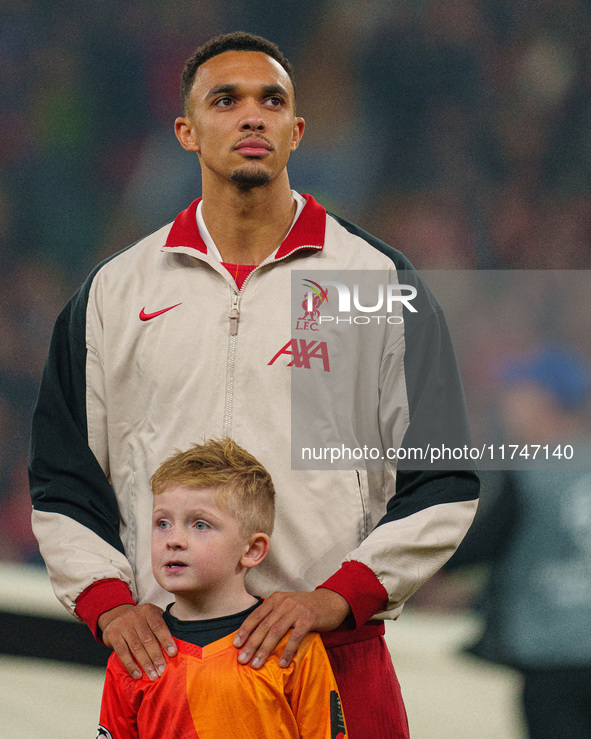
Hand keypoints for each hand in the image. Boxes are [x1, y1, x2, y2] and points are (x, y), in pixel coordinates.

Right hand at [99, 603, 176, 679]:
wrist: (116, 616)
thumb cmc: (141, 621)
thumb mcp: (152, 617)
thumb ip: (163, 627)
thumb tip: (175, 648)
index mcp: (149, 611)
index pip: (159, 626)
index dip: (166, 640)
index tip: (173, 654)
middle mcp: (136, 616)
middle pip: (148, 639)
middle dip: (157, 656)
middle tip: (163, 670)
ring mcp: (123, 625)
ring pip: (136, 647)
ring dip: (146, 663)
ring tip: (153, 675)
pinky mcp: (113, 634)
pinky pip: (122, 652)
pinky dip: (131, 665)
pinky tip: (137, 674)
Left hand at [233, 589, 349, 668]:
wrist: (330, 601)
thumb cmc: (305, 607)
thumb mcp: (286, 605)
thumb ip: (273, 615)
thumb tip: (254, 636)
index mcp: (275, 599)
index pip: (256, 615)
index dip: (245, 630)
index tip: (236, 645)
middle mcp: (284, 602)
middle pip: (264, 626)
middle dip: (251, 644)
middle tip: (242, 660)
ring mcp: (296, 610)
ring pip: (276, 632)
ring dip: (264, 650)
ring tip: (256, 664)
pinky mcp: (308, 619)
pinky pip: (295, 637)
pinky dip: (287, 651)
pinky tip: (282, 664)